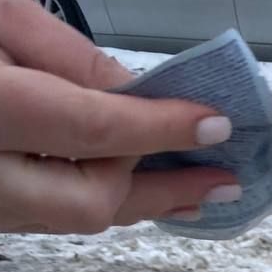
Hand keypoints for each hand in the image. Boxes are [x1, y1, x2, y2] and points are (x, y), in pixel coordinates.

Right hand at [0, 0, 240, 233]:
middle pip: (89, 201)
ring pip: (71, 218)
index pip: (92, 127)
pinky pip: (48, 214)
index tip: (217, 124)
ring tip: (199, 191)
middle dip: (160, 187)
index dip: (161, 128)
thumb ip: (60, 54)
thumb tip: (133, 91)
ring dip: (140, 202)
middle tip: (223, 175)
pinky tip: (138, 188)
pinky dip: (99, 198)